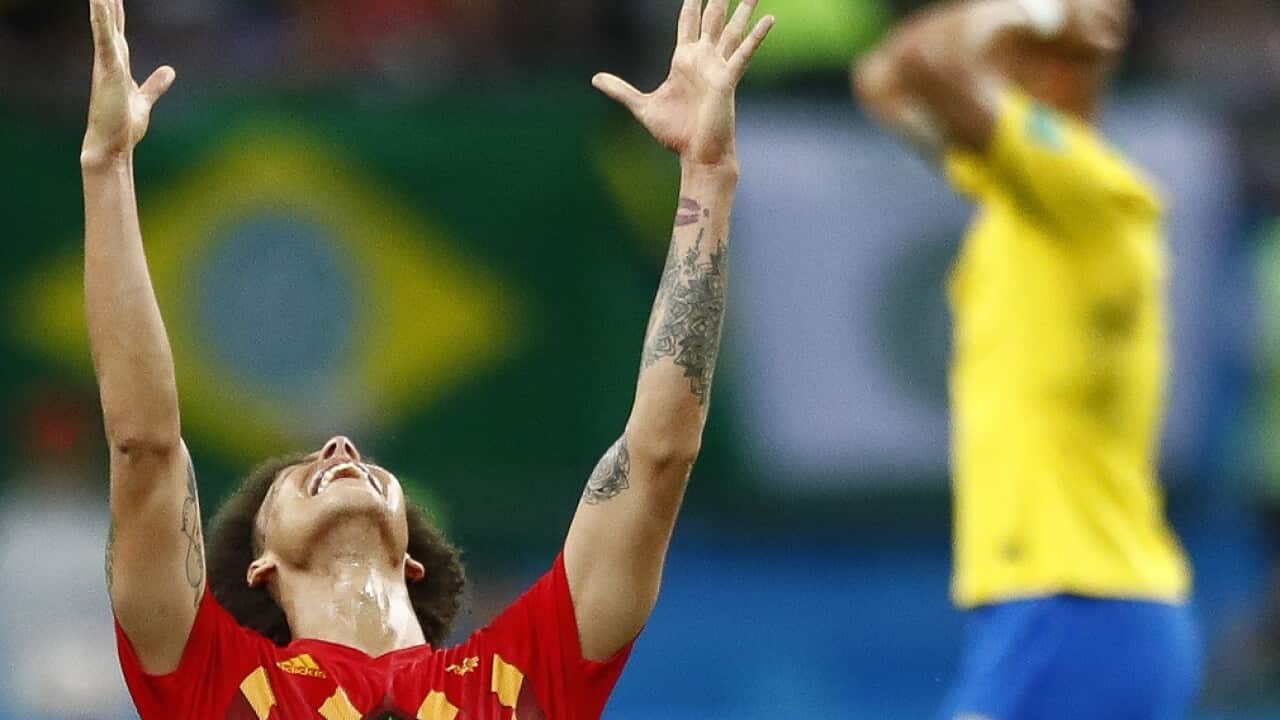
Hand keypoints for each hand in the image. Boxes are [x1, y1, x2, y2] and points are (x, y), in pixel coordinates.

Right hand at [82, 0, 174, 168]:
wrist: (111, 146)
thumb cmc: (123, 126)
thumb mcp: (144, 100)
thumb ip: (155, 84)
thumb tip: (169, 71)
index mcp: (116, 65)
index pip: (117, 32)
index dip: (117, 13)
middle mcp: (109, 61)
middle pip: (111, 24)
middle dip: (108, 3)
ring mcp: (107, 64)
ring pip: (105, 26)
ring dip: (102, 5)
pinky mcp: (109, 71)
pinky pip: (105, 40)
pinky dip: (101, 21)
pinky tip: (99, 2)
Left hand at [592, 0, 773, 167]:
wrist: (697, 156)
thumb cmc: (676, 134)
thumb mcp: (642, 107)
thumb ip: (620, 90)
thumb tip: (595, 78)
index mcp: (684, 60)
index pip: (688, 20)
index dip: (692, 1)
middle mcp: (704, 58)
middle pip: (712, 17)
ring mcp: (718, 67)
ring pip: (732, 29)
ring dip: (743, 9)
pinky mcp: (728, 80)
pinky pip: (744, 54)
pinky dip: (756, 36)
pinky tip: (769, 19)